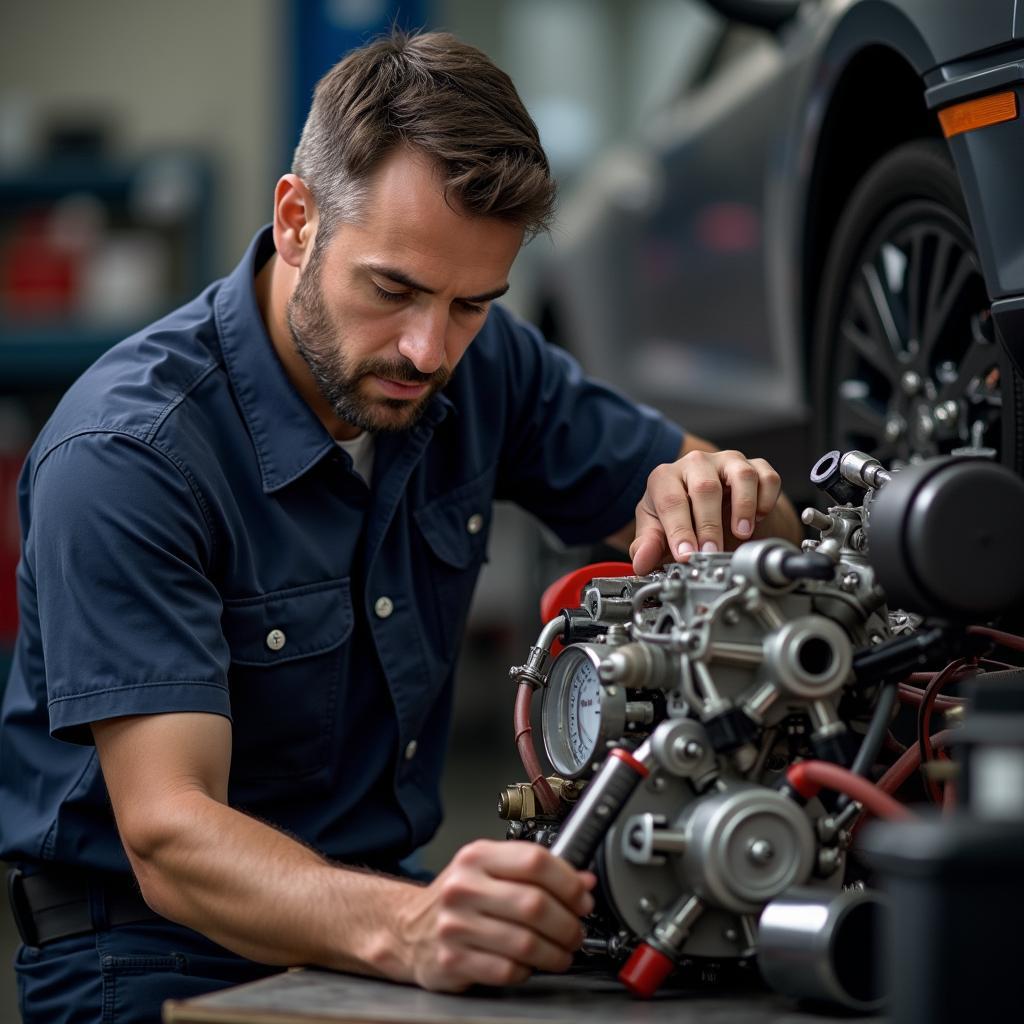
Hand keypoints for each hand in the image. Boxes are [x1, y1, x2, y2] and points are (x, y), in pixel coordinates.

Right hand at [394, 840, 594, 991]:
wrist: (408, 929)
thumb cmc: (460, 899)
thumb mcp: (492, 871)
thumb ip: (536, 873)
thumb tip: (584, 882)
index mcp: (477, 857)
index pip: (535, 861)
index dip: (568, 882)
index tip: (582, 898)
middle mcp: (463, 887)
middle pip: (535, 904)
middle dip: (568, 924)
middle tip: (576, 931)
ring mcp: (455, 925)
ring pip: (526, 942)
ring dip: (555, 953)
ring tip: (561, 953)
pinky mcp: (452, 961)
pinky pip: (507, 970)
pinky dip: (527, 971)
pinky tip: (528, 965)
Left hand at [630, 448, 782, 574]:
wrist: (713, 508)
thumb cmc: (681, 516)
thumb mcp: (657, 530)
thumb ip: (648, 546)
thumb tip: (640, 562)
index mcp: (666, 477)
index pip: (671, 500)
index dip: (678, 530)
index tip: (685, 555)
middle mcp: (696, 464)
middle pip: (705, 487)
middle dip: (708, 525)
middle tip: (711, 552)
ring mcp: (727, 462)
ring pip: (741, 474)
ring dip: (743, 506)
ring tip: (740, 533)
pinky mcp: (755, 466)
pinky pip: (767, 477)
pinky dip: (766, 498)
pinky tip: (758, 517)